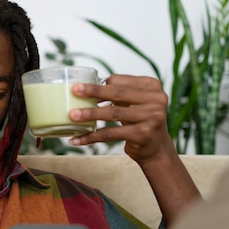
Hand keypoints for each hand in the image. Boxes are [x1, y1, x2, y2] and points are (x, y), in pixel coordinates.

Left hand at [68, 74, 199, 223]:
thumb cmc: (140, 120)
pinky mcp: (143, 135)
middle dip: (93, 92)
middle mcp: (155, 100)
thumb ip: (118, 93)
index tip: (80, 88)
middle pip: (117, 93)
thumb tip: (85, 87)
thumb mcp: (134, 102)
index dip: (99, 85)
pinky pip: (111, 134)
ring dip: (90, 114)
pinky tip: (77, 139)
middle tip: (74, 91)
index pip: (119, 81)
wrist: (156, 147)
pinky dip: (92, 137)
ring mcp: (151, 117)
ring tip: (72, 116)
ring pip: (113, 113)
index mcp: (152, 86)